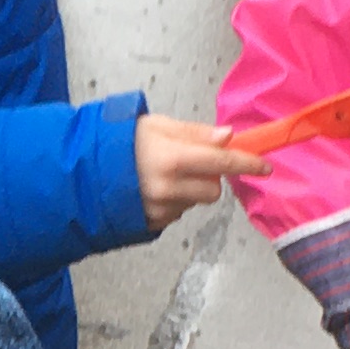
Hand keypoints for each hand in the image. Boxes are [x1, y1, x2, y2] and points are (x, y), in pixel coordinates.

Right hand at [133, 113, 263, 228]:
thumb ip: (195, 133)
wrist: (84, 171)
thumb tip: (228, 137)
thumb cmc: (121, 142)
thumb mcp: (157, 125)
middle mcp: (167, 188)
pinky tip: (153, 190)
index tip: (265, 166)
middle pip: (213, 190)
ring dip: (190, 190)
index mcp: (171, 159)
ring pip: (195, 202)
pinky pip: (178, 213)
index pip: (222, 163)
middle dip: (209, 178)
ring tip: (163, 176)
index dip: (247, 164)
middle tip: (188, 163)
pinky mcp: (152, 223)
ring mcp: (159, 209)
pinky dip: (174, 202)